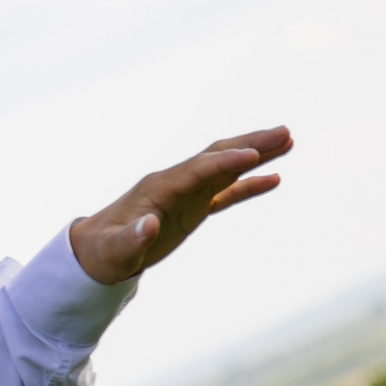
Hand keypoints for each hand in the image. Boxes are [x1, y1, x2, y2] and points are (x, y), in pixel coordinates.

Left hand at [69, 126, 290, 286]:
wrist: (96, 251)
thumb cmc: (104, 252)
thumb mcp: (115, 251)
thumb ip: (132, 239)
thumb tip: (149, 227)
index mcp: (159, 188)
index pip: (198, 170)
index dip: (224, 163)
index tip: (252, 156)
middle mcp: (176, 183)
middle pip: (218, 157)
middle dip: (250, 145)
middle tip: (285, 133)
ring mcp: (186, 193)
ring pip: (227, 168)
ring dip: (256, 155)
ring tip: (289, 141)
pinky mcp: (192, 208)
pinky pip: (226, 193)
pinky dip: (249, 185)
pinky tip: (274, 179)